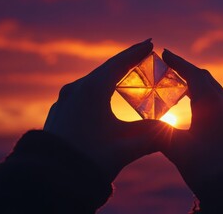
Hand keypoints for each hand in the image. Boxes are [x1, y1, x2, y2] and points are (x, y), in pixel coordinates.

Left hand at [44, 39, 168, 181]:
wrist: (51, 179)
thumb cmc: (90, 160)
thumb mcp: (125, 147)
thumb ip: (152, 135)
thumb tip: (171, 129)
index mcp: (92, 91)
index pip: (119, 64)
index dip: (137, 52)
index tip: (150, 42)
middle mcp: (76, 90)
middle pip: (106, 69)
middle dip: (126, 61)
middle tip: (142, 53)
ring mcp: (65, 100)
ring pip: (92, 81)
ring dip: (110, 75)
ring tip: (125, 73)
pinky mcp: (60, 112)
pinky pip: (82, 93)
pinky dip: (98, 89)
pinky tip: (103, 95)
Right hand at [161, 49, 222, 194]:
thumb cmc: (208, 167)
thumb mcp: (178, 149)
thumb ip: (161, 132)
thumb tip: (149, 125)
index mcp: (211, 103)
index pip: (192, 74)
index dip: (177, 62)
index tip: (165, 52)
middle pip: (206, 79)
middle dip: (188, 71)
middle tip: (172, 67)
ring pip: (215, 92)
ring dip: (199, 86)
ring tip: (184, 87)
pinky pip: (222, 105)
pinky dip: (208, 100)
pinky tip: (202, 111)